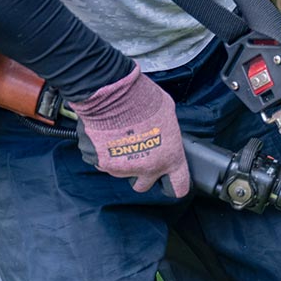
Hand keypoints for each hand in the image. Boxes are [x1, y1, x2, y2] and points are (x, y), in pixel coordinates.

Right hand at [70, 65, 189, 196]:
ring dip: (120, 159)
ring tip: (120, 137)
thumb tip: (165, 132)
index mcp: (170, 158)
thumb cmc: (142, 99)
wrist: (111, 94)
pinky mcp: (101, 162)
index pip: (179, 186)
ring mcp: (123, 168)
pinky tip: (105, 136)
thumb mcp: (168, 114)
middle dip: (140, 175)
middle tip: (136, 156)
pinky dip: (102, 152)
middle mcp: (148, 168)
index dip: (174, 185)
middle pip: (143, 186)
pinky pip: (101, 161)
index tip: (170, 182)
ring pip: (121, 172)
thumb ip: (168, 132)